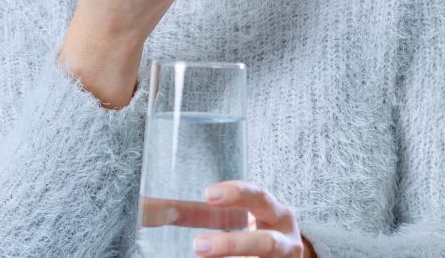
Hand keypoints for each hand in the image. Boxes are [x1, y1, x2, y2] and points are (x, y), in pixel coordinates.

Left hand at [192, 181, 311, 257]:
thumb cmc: (260, 231)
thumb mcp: (242, 218)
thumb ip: (205, 215)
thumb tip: (157, 208)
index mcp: (277, 214)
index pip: (258, 198)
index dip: (236, 194)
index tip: (208, 193)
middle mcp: (287, 240)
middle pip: (266, 242)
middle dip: (232, 245)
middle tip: (197, 245)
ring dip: (232, 257)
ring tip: (201, 253)